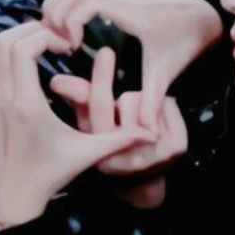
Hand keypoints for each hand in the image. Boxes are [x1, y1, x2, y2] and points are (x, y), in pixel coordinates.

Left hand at [0, 24, 154, 233]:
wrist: (8, 200)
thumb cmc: (46, 178)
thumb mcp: (85, 155)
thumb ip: (119, 140)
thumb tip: (152, 133)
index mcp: (25, 104)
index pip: (24, 48)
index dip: (47, 36)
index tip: (67, 45)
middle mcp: (1, 97)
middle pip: (5, 40)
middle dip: (31, 31)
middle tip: (56, 40)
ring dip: (16, 39)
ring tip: (43, 48)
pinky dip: (6, 56)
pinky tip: (29, 68)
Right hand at [42, 0, 222, 129]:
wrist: (201, 17)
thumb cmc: (184, 44)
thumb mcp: (167, 73)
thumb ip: (152, 101)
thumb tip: (147, 134)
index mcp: (135, 12)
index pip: (88, 0)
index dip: (70, 20)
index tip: (71, 46)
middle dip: (57, 12)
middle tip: (60, 43)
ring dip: (58, 3)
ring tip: (62, 35)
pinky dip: (66, 0)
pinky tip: (73, 28)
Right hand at [51, 57, 187, 208]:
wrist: (141, 182)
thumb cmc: (111, 148)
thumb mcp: (90, 127)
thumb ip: (79, 101)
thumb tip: (57, 81)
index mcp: (98, 151)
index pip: (99, 105)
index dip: (101, 78)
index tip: (105, 52)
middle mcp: (127, 155)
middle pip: (127, 100)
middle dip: (125, 102)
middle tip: (124, 117)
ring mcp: (155, 154)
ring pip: (147, 101)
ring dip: (143, 105)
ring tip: (140, 124)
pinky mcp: (177, 148)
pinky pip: (169, 105)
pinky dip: (164, 108)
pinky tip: (158, 124)